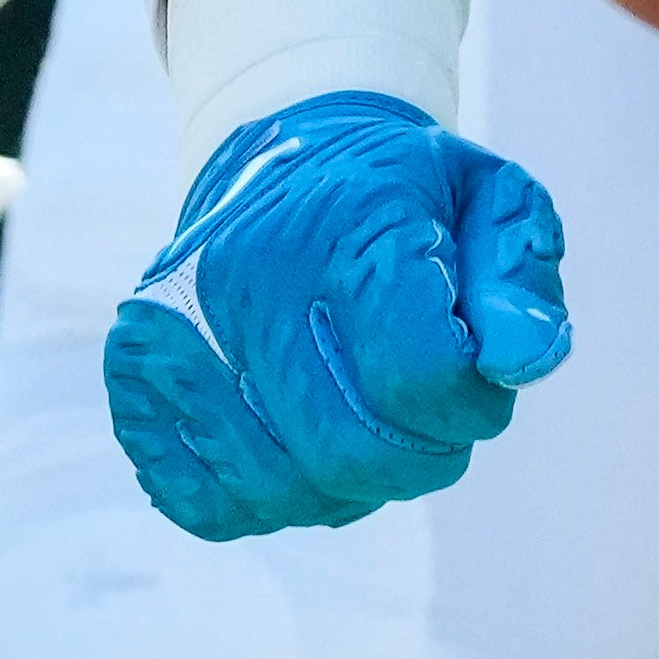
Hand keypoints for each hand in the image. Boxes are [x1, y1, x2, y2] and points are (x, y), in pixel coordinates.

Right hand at [106, 93, 570, 540]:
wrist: (283, 155)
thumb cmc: (405, 197)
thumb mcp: (492, 203)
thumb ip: (521, 278)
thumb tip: (525, 358)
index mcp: (346, 224)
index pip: (424, 379)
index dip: (473, 407)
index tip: (475, 378)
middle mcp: (244, 275)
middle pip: (353, 453)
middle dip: (419, 458)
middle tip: (429, 419)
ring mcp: (175, 329)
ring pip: (284, 492)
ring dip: (348, 486)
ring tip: (363, 424)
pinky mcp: (134, 375)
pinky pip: (207, 504)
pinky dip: (270, 499)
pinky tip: (298, 444)